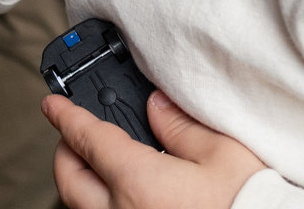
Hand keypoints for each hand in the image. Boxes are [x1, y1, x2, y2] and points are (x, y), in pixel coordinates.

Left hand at [43, 90, 263, 208]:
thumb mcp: (223, 152)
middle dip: (65, 150)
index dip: (65, 116)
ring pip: (82, 207)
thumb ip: (181, 125)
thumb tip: (155, 106)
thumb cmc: (252, 204)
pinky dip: (103, 202)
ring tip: (98, 162)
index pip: (86, 140)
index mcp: (138, 182)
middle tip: (74, 132)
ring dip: (83, 181)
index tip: (52, 105)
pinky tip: (124, 192)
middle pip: (68, 179)